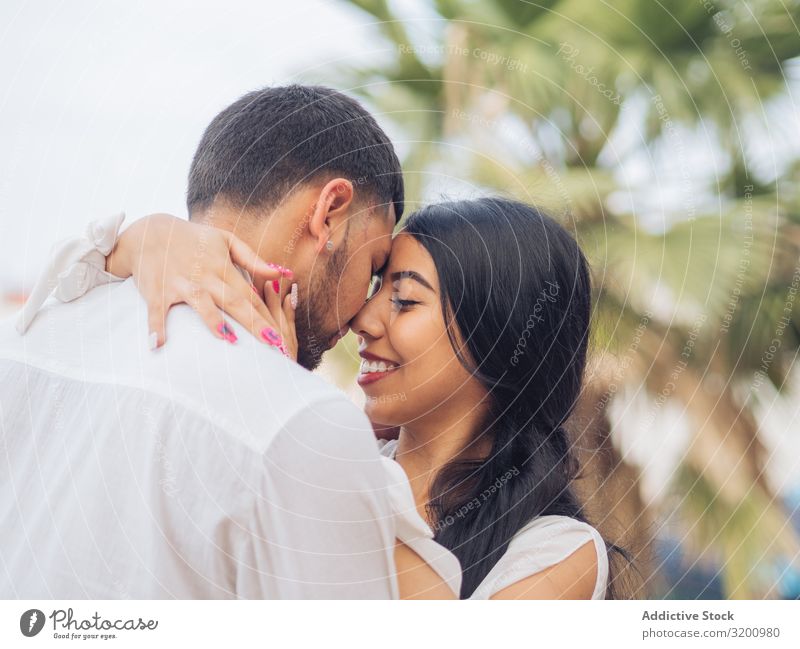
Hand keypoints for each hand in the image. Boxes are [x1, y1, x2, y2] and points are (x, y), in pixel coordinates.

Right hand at [106, 213, 297, 357]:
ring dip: (214, 321)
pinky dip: (156, 327)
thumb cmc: (194, 239)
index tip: (282, 336)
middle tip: (272, 342)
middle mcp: (205, 276)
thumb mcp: (226, 240)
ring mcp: (181, 283)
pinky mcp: (157, 291)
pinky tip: (159, 345)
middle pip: (234, 301)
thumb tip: (282, 272)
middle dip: (254, 322)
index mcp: (223, 267)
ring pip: (200, 302)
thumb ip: (253, 259)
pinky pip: (157, 311)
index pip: (250, 294)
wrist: (151, 231)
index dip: (268, 315)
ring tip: (229, 340)